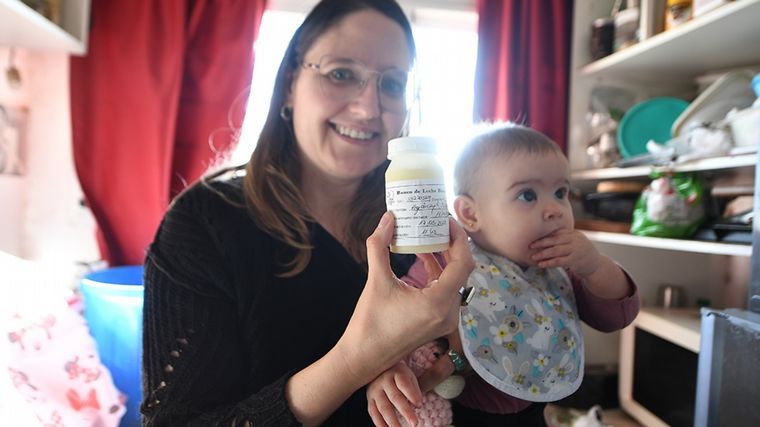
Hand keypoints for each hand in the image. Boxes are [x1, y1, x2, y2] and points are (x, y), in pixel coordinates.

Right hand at [336, 212, 473, 386]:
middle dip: (451, 244)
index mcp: (438, 302)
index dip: (459, 238)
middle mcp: (448, 312)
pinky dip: (437, 273)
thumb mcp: (375, 281)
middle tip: (438, 224)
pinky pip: (446, 291)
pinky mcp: (438, 322)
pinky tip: (422, 258)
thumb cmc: (370, 323)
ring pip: (454, 280)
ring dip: (443, 258)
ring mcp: (445, 320)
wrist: (364, 358)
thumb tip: (387, 219)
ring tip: (428, 237)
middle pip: (461, 270)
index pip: (463, 262)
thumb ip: (379, 246)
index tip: (446, 221)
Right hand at [367, 361, 420, 426]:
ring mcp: (375, 391)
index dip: (412, 394)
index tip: (419, 405)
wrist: (378, 369)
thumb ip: (414, 389)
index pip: (403, 383)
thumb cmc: (398, 376)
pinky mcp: (369, 400)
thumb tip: (417, 405)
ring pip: (384, 408)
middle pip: (395, 397)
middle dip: (405, 411)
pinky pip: (374, 413)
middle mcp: (384, 381)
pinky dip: (380, 423)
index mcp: (396, 373)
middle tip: (414, 423)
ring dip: (392, 422)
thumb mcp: (408, 376)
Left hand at [529, 229, 600, 277]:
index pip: (557, 233)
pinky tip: (541, 264)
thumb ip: (565, 239)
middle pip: (555, 240)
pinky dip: (548, 263)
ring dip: (543, 254)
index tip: (534, 239)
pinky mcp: (575, 261)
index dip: (545, 236)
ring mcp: (576, 250)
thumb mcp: (576, 243)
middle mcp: (575, 240)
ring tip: (533, 257)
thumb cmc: (582, 253)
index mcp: (574, 234)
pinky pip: (559, 261)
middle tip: (530, 246)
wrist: (597, 265)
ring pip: (555, 251)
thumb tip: (545, 238)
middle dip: (541, 243)